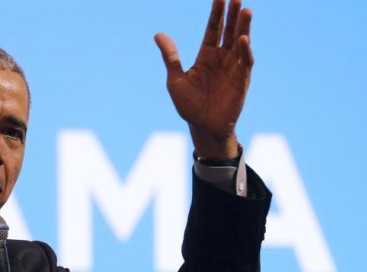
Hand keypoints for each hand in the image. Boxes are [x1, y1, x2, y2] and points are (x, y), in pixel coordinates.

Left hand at [155, 0, 253, 158]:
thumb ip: (170, 57)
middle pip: (229, 32)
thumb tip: (157, 34)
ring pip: (240, 43)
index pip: (213, 30)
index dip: (216, 14)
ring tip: (245, 9)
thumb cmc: (189, 106)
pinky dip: (244, 51)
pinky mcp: (241, 81)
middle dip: (232, 15)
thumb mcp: (175, 80)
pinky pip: (244, 63)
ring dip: (243, 27)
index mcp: (206, 57)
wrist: (202, 127)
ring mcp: (233, 69)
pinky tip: (242, 39)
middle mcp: (222, 59)